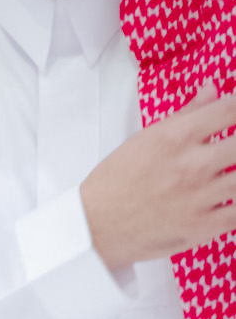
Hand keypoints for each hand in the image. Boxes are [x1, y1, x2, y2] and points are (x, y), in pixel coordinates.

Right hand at [81, 85, 235, 270]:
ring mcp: (200, 196)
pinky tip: (232, 199)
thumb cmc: (114, 184)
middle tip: (231, 149)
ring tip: (229, 172)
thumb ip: (184, 114)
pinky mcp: (203, 226)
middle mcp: (192, 164)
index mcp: (176, 137)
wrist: (95, 227)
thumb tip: (210, 91)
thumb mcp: (144, 139)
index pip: (229, 109)